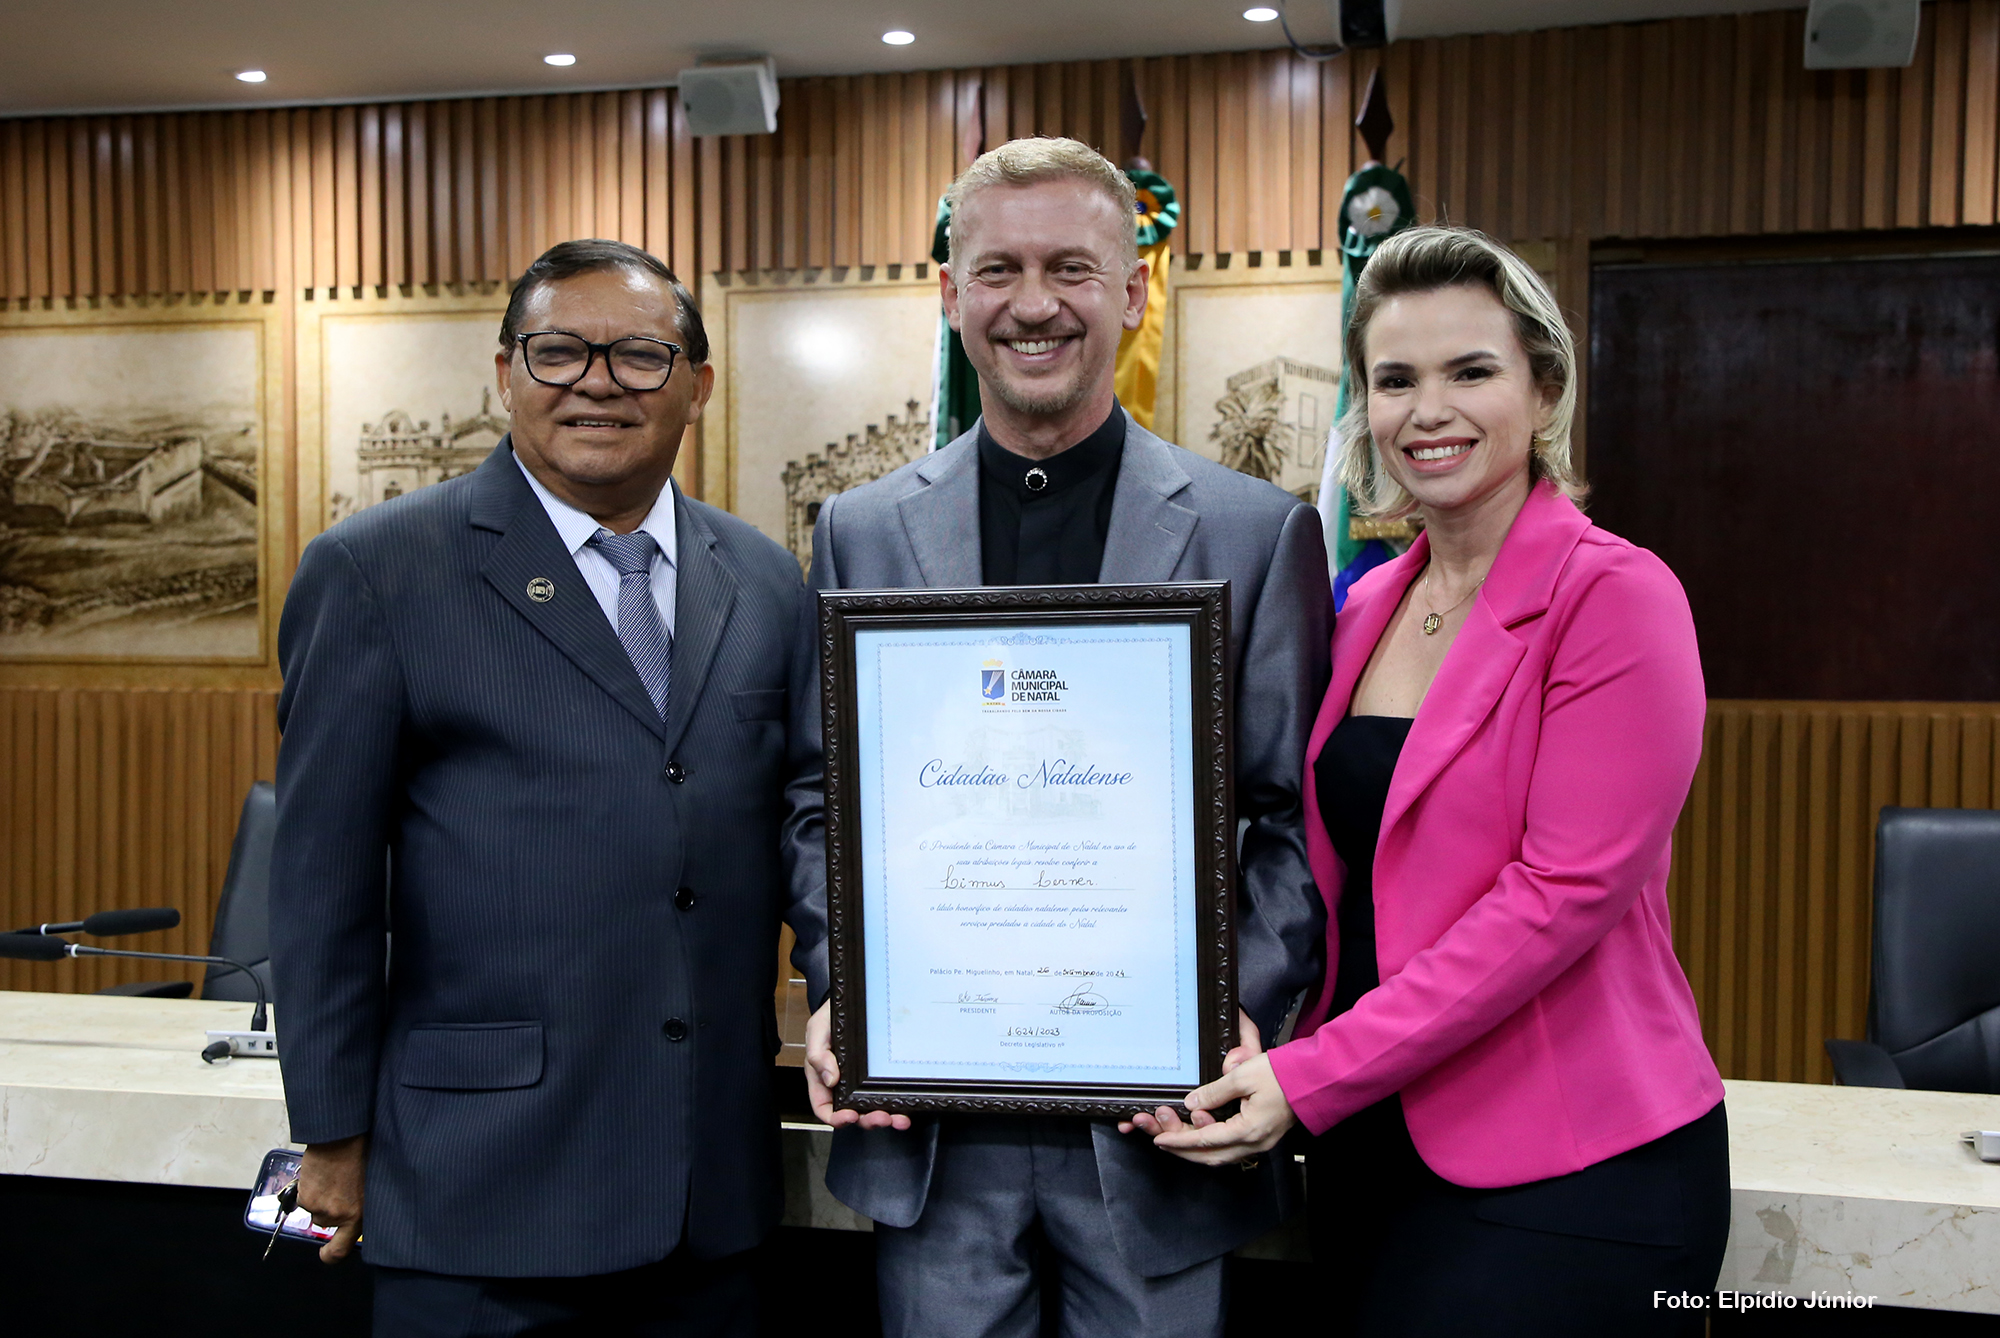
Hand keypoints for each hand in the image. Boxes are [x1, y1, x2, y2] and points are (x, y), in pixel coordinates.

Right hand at [297, 1134, 366, 1262]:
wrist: (342, 1137)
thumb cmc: (361, 1154)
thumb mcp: (370, 1183)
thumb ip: (361, 1202)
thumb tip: (355, 1209)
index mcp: (360, 1214)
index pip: (342, 1249)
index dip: (331, 1255)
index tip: (326, 1255)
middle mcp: (340, 1216)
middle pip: (326, 1223)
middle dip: (327, 1208)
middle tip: (336, 1188)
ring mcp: (321, 1208)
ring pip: (314, 1209)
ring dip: (318, 1196)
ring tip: (331, 1176)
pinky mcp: (306, 1198)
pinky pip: (304, 1197)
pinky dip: (309, 1187)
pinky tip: (321, 1172)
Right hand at [804, 1001, 910, 1130]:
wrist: (855, 1001)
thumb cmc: (830, 1017)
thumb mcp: (818, 1030)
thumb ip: (818, 1054)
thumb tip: (829, 1079)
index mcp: (823, 1080)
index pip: (825, 1108)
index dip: (837, 1119)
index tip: (850, 1115)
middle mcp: (843, 1086)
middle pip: (853, 1114)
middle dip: (868, 1120)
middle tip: (881, 1117)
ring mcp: (863, 1084)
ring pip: (873, 1110)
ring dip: (886, 1118)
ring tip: (898, 1118)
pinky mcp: (880, 1078)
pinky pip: (888, 1096)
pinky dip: (898, 1107)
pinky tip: (906, 1111)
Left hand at [1139, 1010, 1298, 1165]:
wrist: (1315, 1078)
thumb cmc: (1282, 1074)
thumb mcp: (1243, 1076)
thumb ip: (1214, 1091)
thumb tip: (1192, 1103)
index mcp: (1248, 1131)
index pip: (1204, 1141)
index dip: (1178, 1140)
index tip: (1159, 1138)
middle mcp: (1253, 1144)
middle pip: (1209, 1156)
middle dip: (1182, 1149)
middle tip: (1160, 1140)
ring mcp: (1260, 1143)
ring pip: (1220, 1154)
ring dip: (1195, 1148)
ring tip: (1175, 1138)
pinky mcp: (1262, 1136)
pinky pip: (1231, 1148)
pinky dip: (1211, 1144)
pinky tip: (1200, 1136)